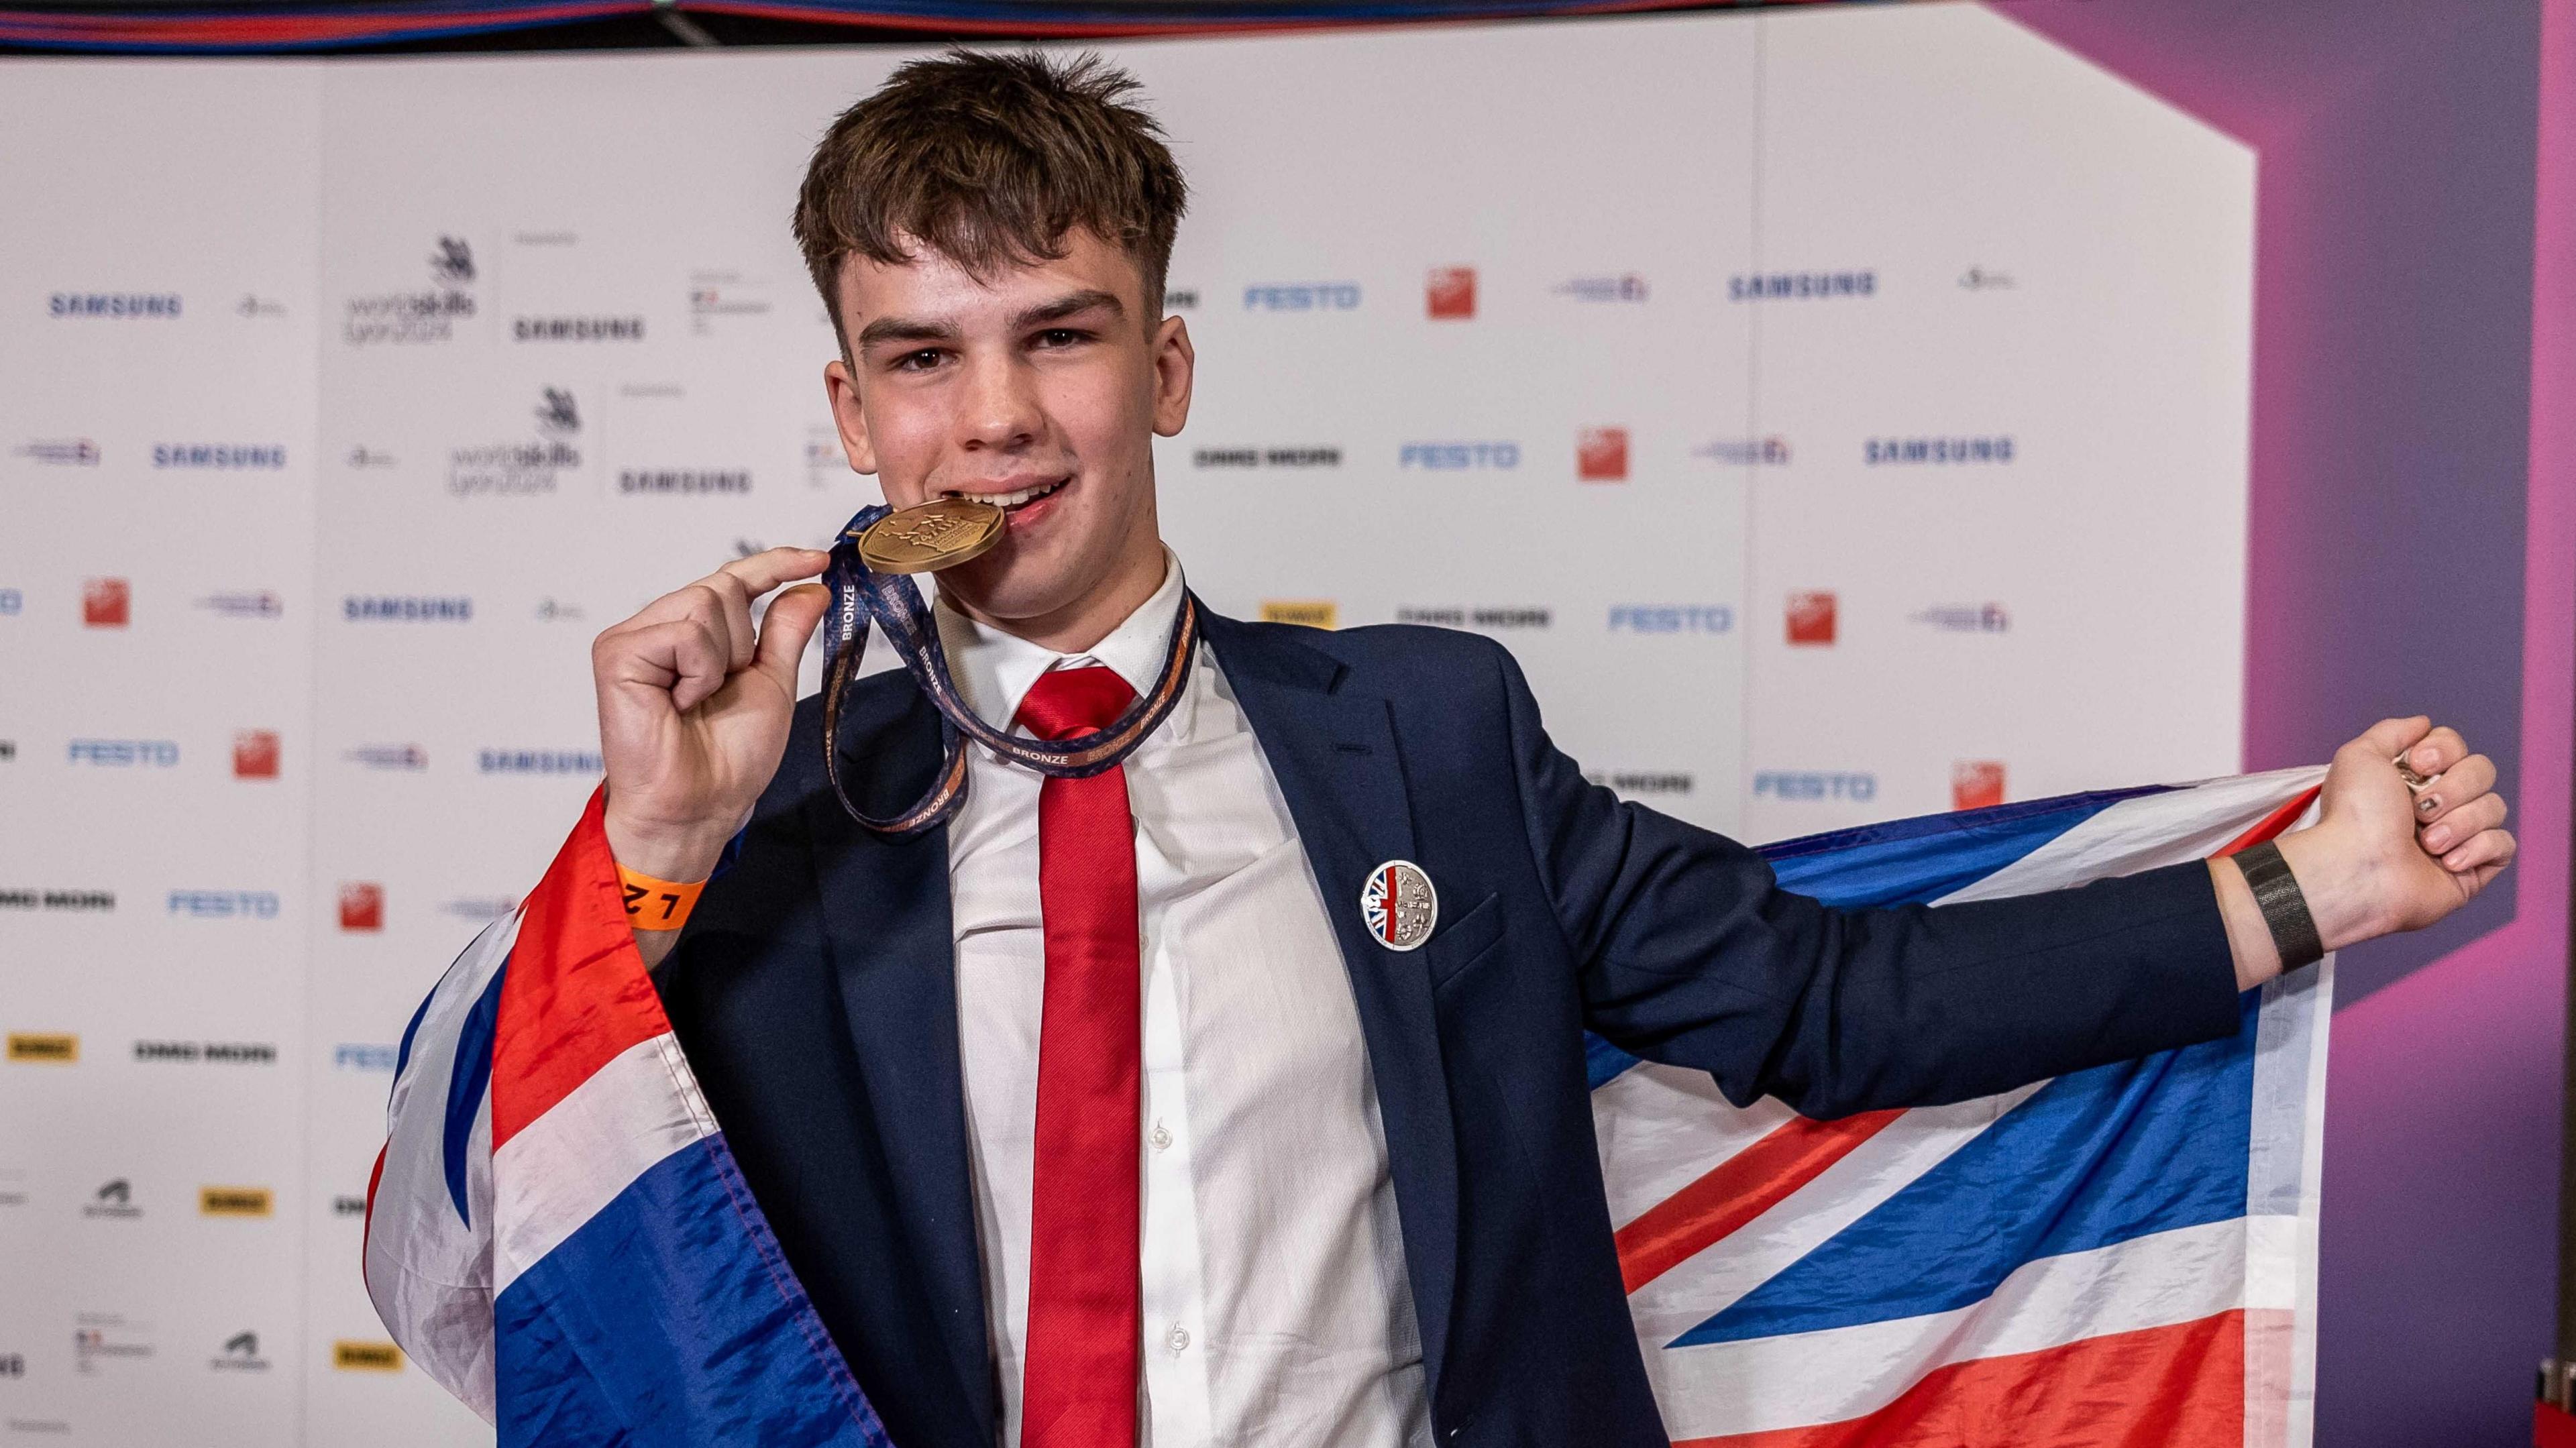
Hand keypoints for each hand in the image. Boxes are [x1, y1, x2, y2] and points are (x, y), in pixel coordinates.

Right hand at [593, 548, 832, 885]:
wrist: (702, 805)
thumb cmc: (729, 759)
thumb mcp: (772, 683)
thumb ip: (785, 632)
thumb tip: (813, 586)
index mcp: (689, 635)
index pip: (731, 580)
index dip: (774, 564)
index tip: (819, 559)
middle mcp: (656, 628)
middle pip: (721, 589)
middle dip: (741, 643)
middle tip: (720, 693)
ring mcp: (633, 638)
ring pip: (705, 603)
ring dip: (721, 661)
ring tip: (697, 702)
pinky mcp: (617, 653)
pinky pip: (682, 632)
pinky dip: (699, 671)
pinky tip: (680, 704)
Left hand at [2273, 716, 2515, 951]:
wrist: (2359, 869)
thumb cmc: (2355, 815)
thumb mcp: (2360, 756)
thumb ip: (2392, 731)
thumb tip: (2424, 724)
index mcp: (2413, 778)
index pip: (2458, 747)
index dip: (2445, 751)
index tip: (2417, 764)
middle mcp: (2437, 805)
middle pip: (2483, 771)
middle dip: (2453, 788)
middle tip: (2419, 810)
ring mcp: (2457, 836)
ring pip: (2495, 807)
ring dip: (2458, 823)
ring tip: (2426, 843)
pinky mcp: (2473, 868)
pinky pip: (2504, 844)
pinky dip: (2476, 849)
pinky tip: (2445, 862)